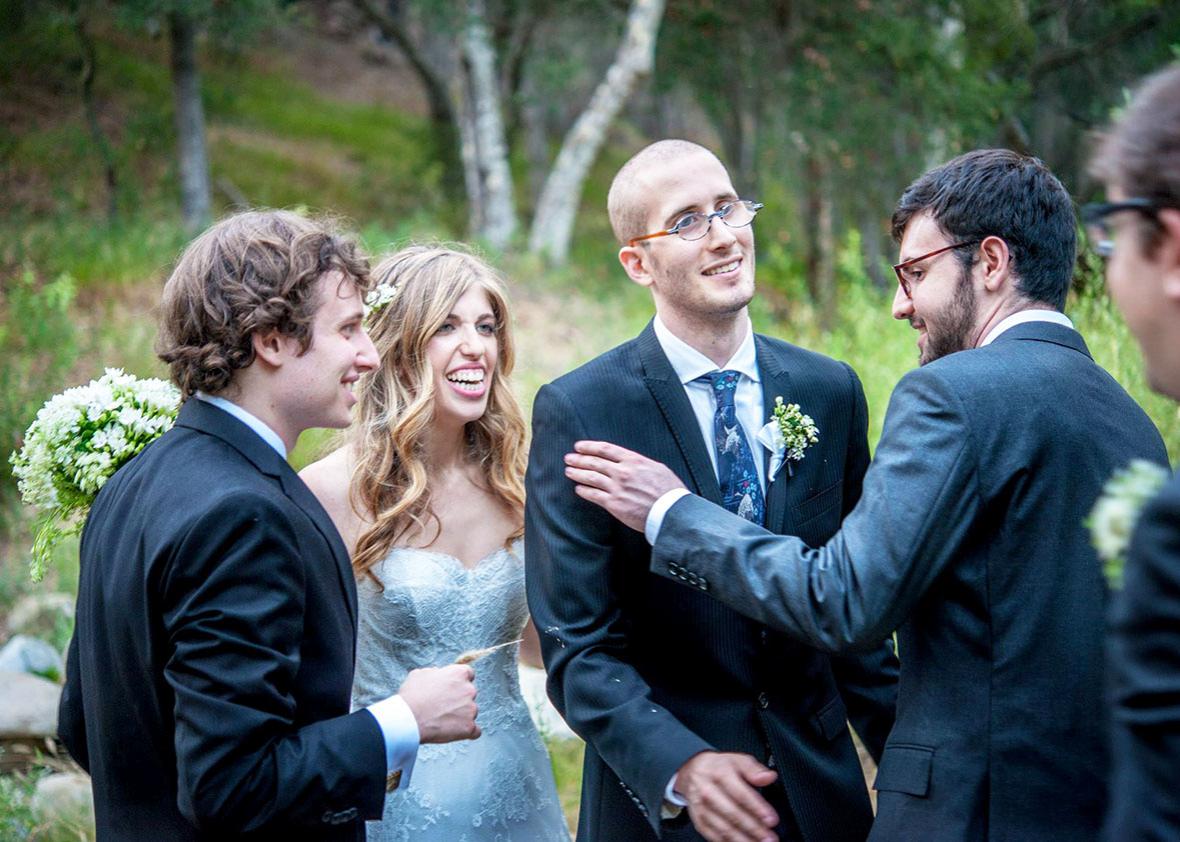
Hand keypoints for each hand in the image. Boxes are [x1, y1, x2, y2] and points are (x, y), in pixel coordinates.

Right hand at [398, 664, 479, 743]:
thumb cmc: (412, 696)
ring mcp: (471, 709)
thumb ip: (435, 672)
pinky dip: (467, 731)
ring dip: (461, 715)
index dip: (459, 682)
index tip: (452, 688)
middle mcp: (469, 689)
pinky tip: (456, 732)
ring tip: (442, 720)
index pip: (468, 674)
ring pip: (471, 712)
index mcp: (459, 673)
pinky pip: (475, 731)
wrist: (408, 719)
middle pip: (470, 693)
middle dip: (459, 699)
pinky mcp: (469, 727)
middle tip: (443, 706)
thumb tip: (438, 673)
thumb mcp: (420, 674)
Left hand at [564, 440, 685, 532]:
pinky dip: (584, 491)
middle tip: (569, 458)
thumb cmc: (669, 491)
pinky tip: (578, 489)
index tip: (579, 446)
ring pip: (590, 477)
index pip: (606, 449)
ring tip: (568, 471)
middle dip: (579, 459)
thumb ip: (639, 464)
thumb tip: (629, 462)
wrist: (671, 512)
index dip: (590, 447)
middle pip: (594, 462)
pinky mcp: (614, 504)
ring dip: (577, 473)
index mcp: (634, 460)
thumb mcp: (657, 468)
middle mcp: (623, 472)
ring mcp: (617, 488)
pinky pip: (594, 495)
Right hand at [675, 751, 778, 841]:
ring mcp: (702, 808)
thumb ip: (754, 769)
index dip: (758, 808)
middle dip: (754, 828)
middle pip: (733, 814)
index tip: (771, 820)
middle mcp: (708, 792)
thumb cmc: (718, 768)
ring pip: (724, 828)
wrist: (692, 772)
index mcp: (720, 774)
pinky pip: (714, 836)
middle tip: (770, 837)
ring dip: (743, 839)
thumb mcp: (736, 760)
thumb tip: (769, 777)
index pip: (741, 794)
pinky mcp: (699, 821)